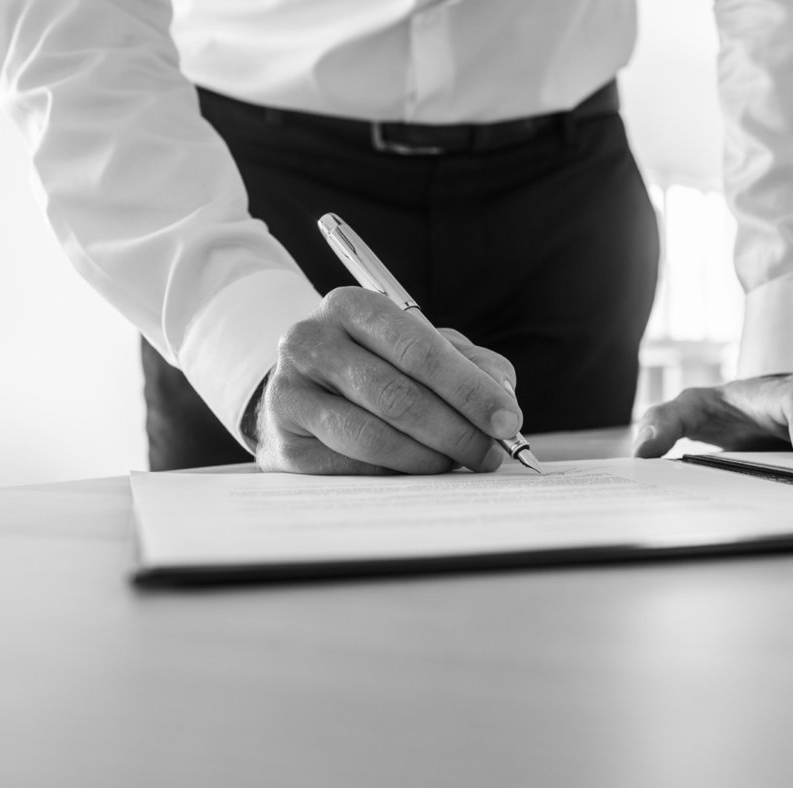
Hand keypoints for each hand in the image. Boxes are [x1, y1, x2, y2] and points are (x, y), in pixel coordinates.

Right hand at [251, 287, 521, 474]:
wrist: (305, 392)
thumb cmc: (378, 366)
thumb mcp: (424, 350)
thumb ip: (473, 366)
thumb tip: (504, 402)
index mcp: (352, 307)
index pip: (421, 350)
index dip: (470, 390)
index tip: (508, 421)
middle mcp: (311, 342)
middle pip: (398, 396)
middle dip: (457, 431)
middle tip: (489, 454)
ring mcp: (289, 392)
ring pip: (374, 437)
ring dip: (429, 458)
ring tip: (458, 463)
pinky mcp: (284, 442)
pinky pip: (352, 468)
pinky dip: (395, 475)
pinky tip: (417, 473)